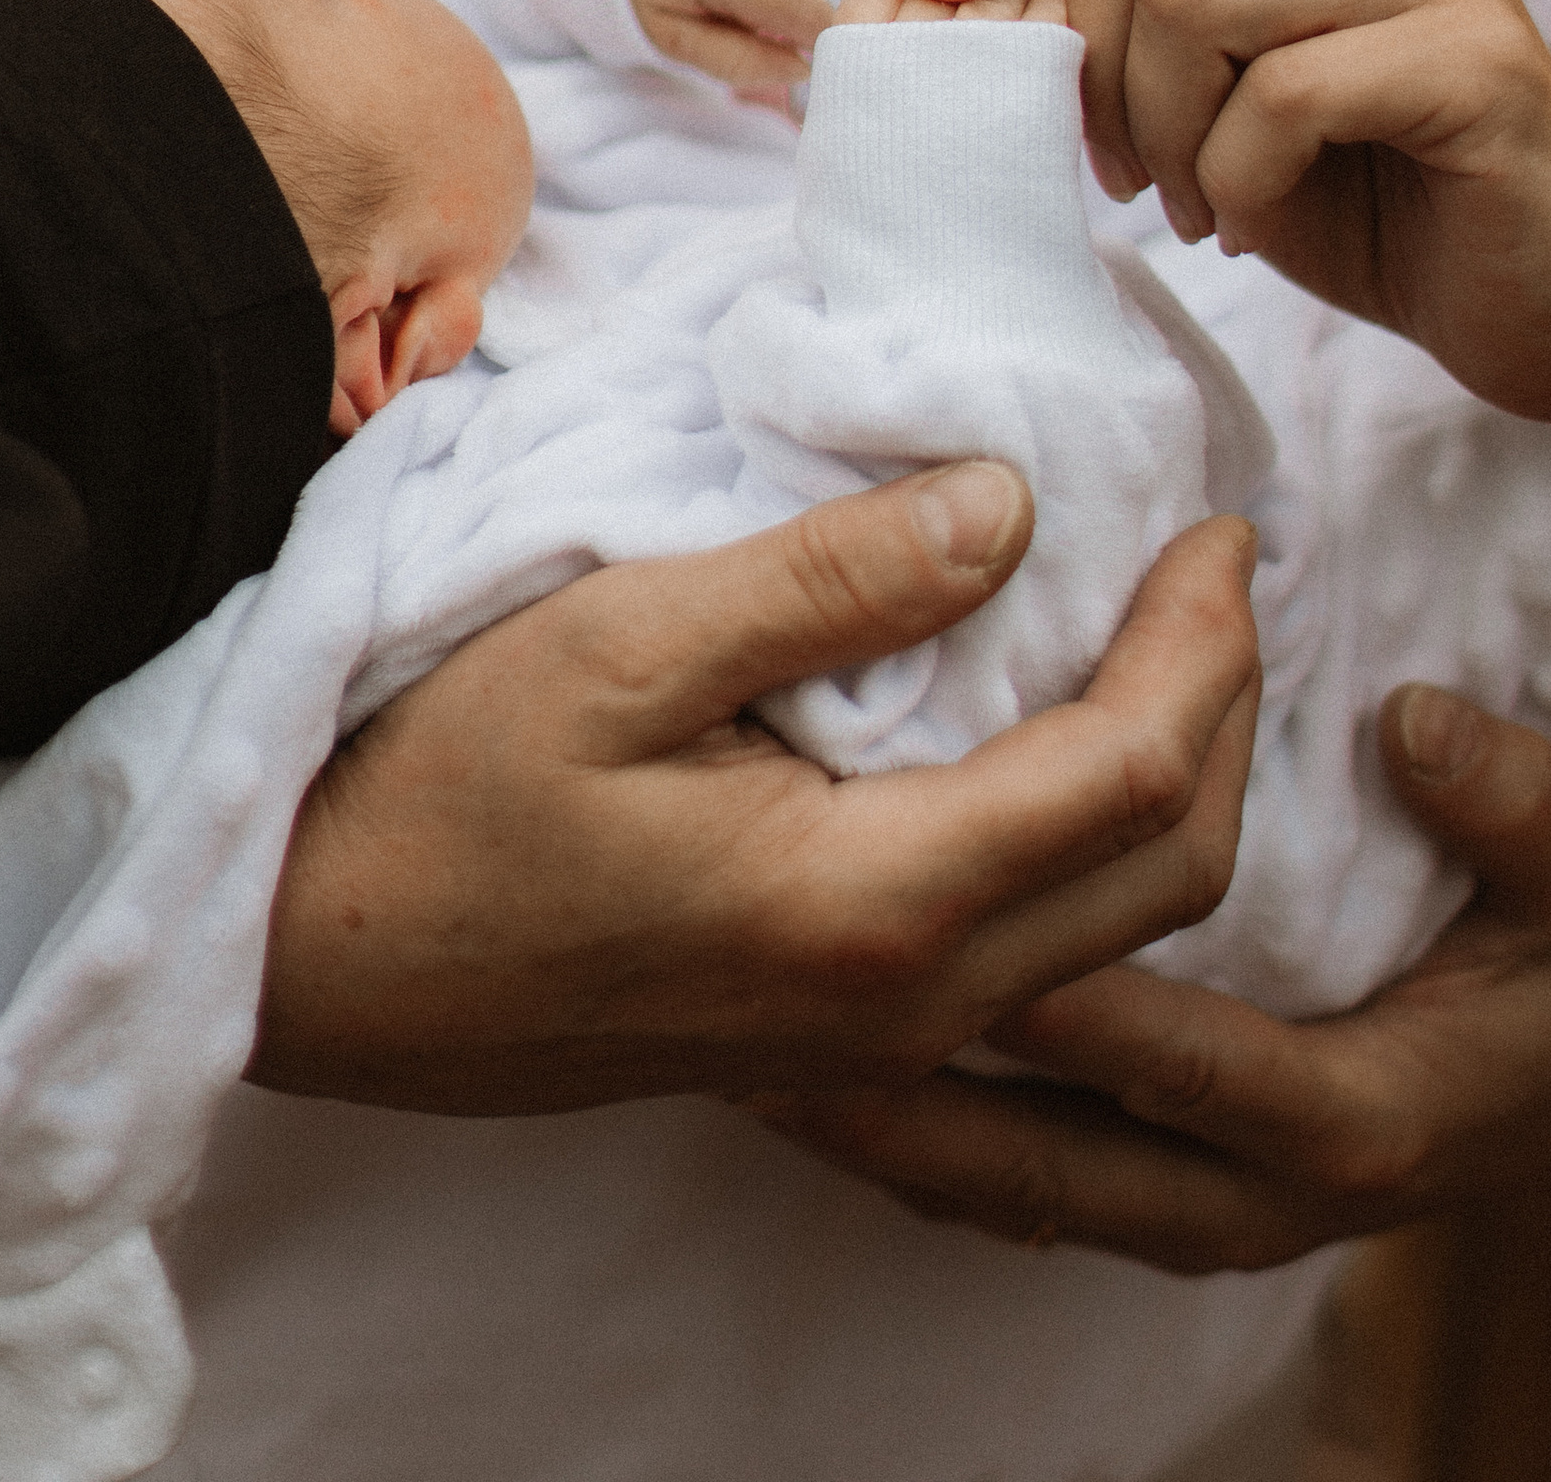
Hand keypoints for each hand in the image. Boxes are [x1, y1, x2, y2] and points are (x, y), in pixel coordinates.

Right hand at [251, 467, 1260, 1112]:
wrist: (320, 961)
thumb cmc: (443, 788)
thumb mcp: (618, 644)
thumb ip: (825, 580)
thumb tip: (1009, 503)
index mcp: (871, 907)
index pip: (1132, 780)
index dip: (1207, 643)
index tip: (1225, 520)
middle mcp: (906, 1006)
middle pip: (1170, 879)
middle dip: (1230, 712)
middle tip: (1221, 567)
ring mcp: (876, 1046)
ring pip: (1119, 935)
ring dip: (1178, 785)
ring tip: (1168, 635)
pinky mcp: (837, 1041)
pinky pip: (1039, 958)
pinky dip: (1097, 844)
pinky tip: (1059, 738)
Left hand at [752, 682, 1550, 1269]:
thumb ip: (1519, 805)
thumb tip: (1420, 727)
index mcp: (1345, 1118)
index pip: (1167, 1056)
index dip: (1050, 994)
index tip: (931, 908)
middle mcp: (1249, 1197)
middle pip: (1039, 1163)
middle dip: (897, 1095)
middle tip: (753, 1020)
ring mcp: (1195, 1212)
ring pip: (998, 1192)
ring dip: (876, 1130)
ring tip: (731, 1051)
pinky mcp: (1156, 1197)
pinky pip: (1008, 1187)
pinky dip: (911, 1140)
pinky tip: (806, 1072)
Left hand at [894, 0, 1550, 423]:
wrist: (1548, 282)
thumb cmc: (1355, 167)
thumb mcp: (1207, 56)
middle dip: (1094, 63)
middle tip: (1127, 163)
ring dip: (1160, 129)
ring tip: (1196, 192)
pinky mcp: (1480, 58)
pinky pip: (1280, 97)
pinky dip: (1233, 180)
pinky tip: (1257, 215)